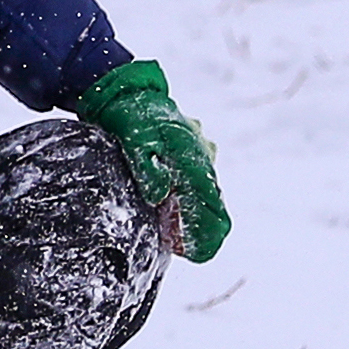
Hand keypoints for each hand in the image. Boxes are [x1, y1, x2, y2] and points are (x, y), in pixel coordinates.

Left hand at [76, 60, 229, 261]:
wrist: (133, 92)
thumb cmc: (133, 118)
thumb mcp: (135, 143)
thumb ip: (148, 170)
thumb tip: (159, 196)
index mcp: (194, 162)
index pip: (214, 211)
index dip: (208, 237)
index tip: (197, 255)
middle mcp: (204, 161)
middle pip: (215, 209)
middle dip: (200, 231)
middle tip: (178, 244)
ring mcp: (202, 157)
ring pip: (207, 197)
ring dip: (192, 215)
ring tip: (170, 228)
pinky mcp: (195, 155)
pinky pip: (198, 184)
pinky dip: (188, 200)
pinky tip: (169, 204)